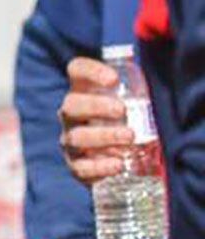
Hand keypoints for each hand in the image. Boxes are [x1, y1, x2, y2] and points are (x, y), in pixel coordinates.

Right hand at [59, 57, 131, 185]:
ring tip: (130, 137)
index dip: (91, 72)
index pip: (77, 71)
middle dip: (95, 106)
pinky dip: (99, 166)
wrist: (121, 160)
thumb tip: (168, 88)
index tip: (114, 79)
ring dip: (103, 136)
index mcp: (84, 92)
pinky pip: (81, 167)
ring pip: (76, 137)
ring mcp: (71, 141)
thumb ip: (142, 95)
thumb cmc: (130, 123)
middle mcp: (72, 116)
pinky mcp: (76, 167)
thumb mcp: (135, 105)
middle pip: (71, 105)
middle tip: (122, 110)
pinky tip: (118, 164)